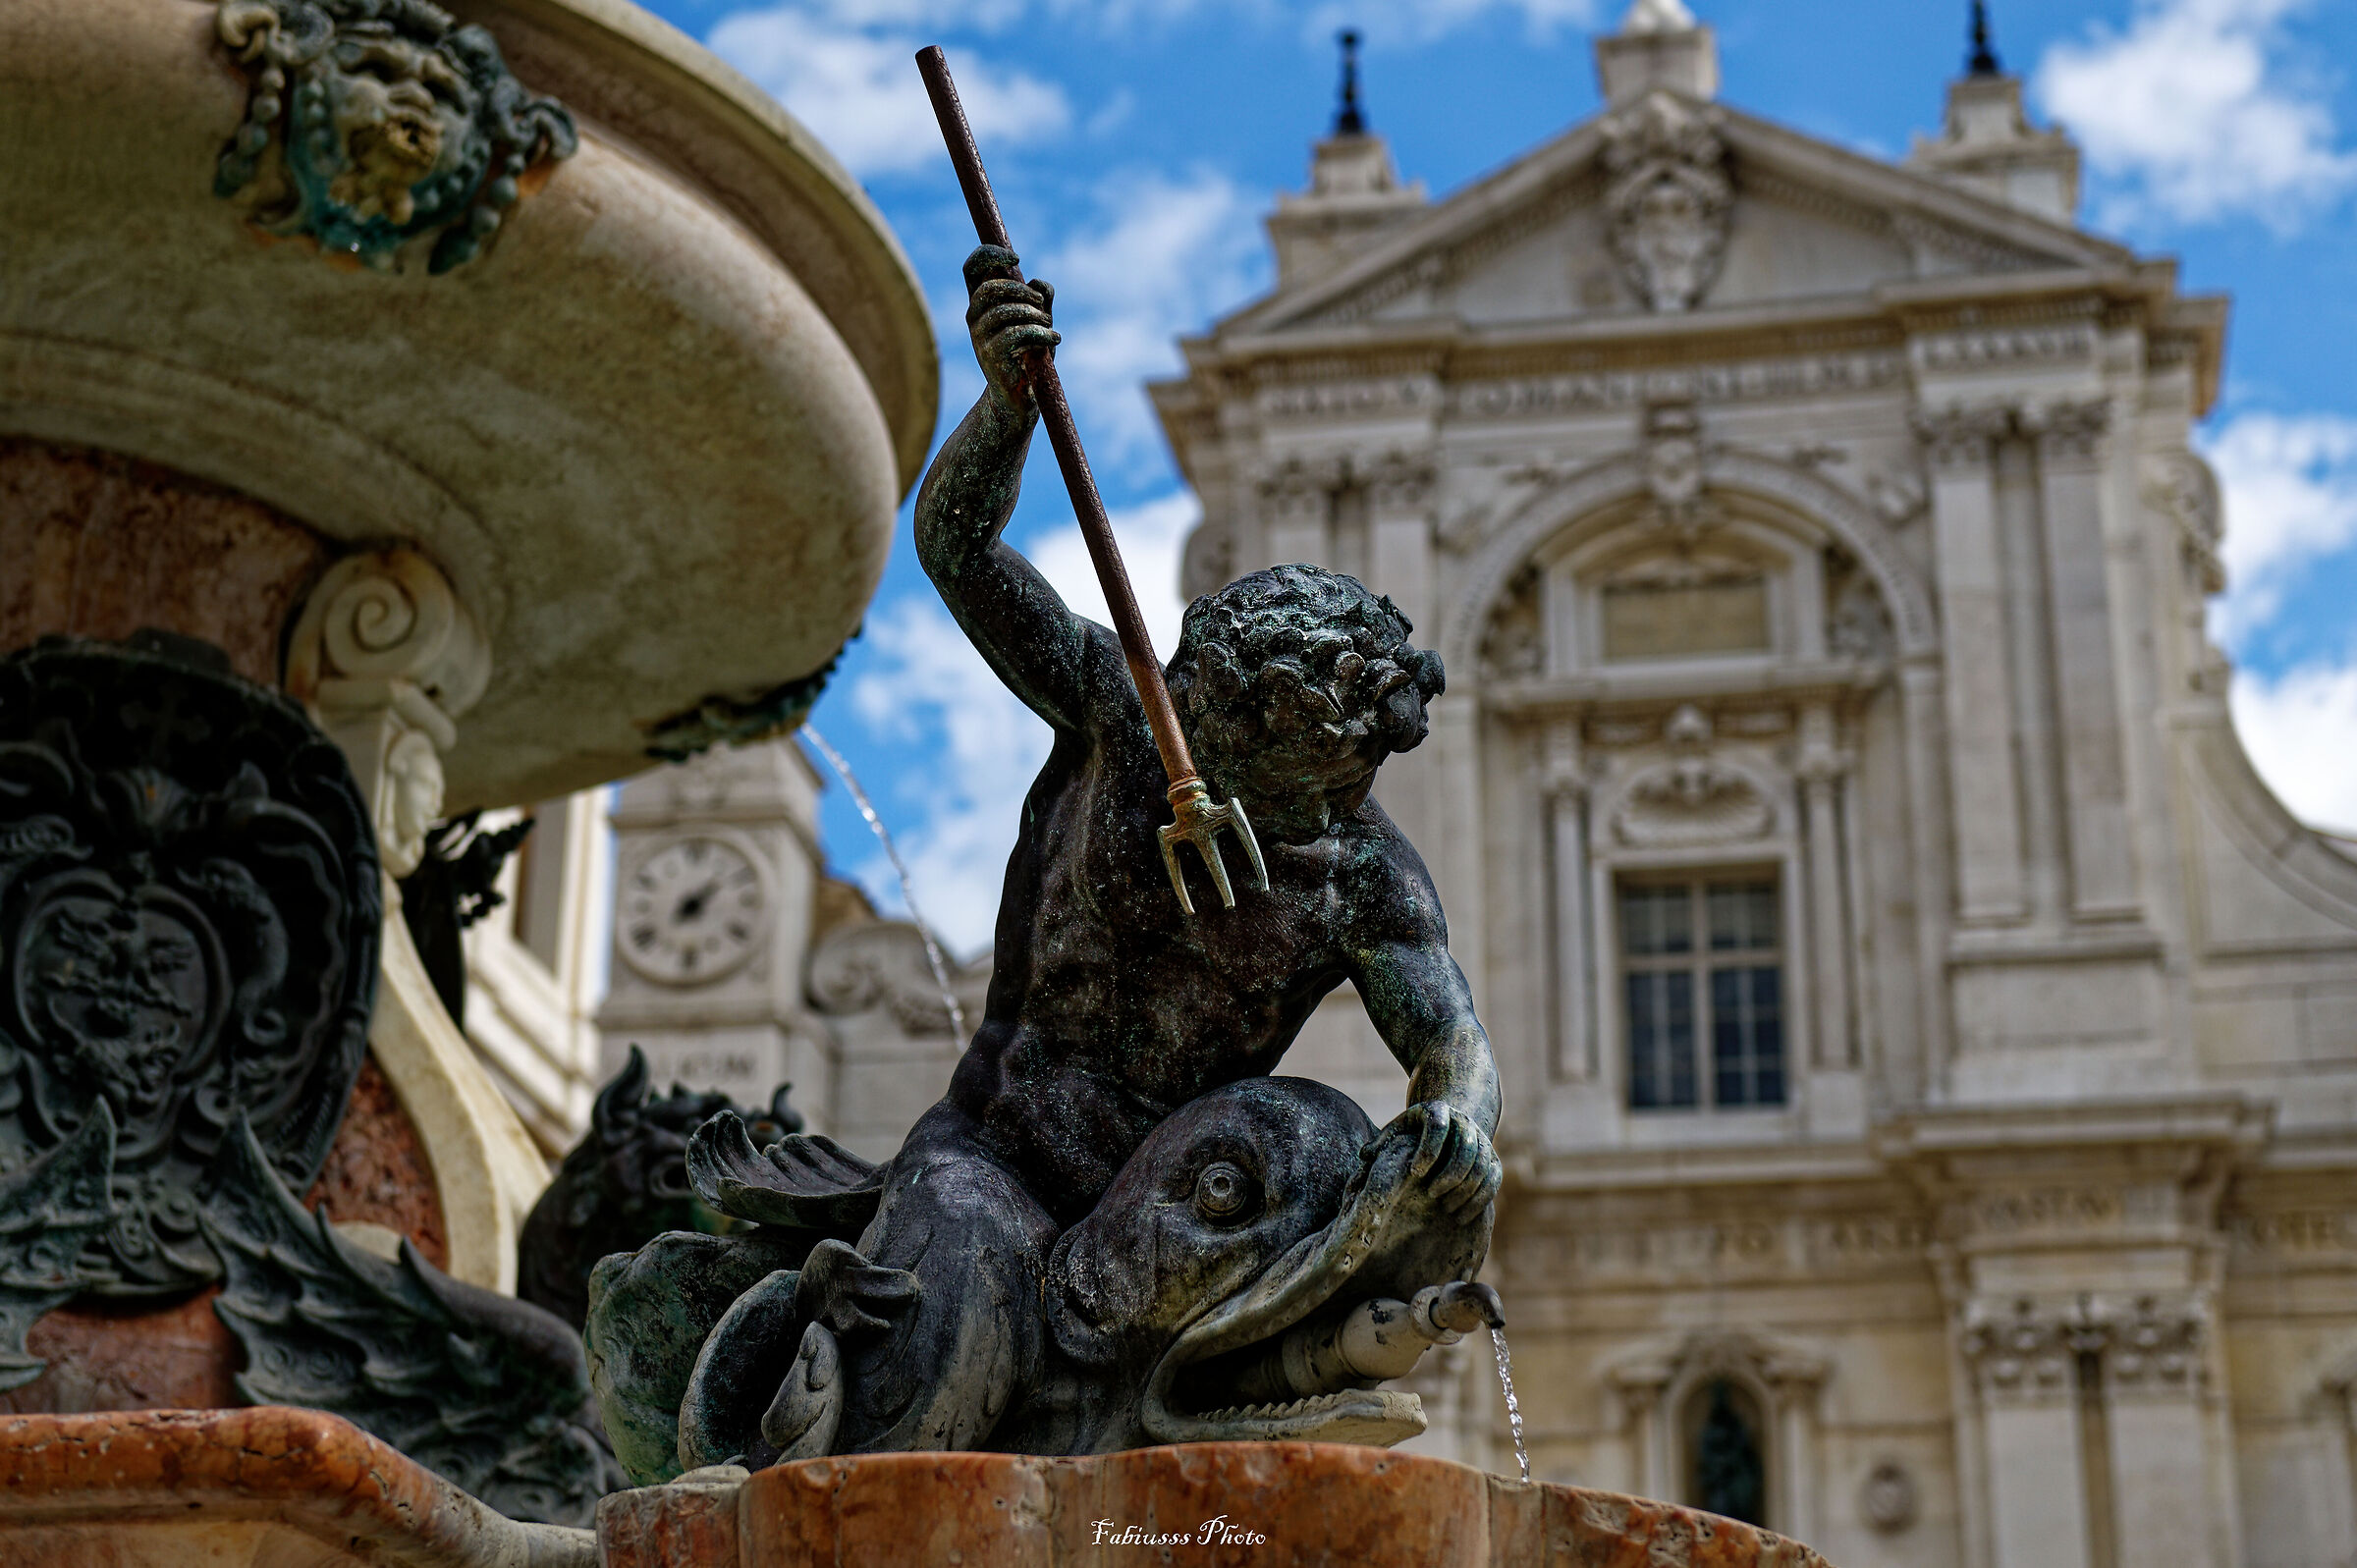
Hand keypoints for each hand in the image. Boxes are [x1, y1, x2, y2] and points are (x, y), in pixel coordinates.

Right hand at [963, 245, 1057, 417]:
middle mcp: (974, 318)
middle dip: (1022, 290)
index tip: (1016, 257)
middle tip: (1042, 304)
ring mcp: (979, 337)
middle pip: (990, 287)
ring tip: (1050, 329)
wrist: (1020, 399)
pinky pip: (1017, 333)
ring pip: (1006, 310)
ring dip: (1036, 316)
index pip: (971, 268)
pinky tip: (1054, 341)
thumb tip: (1040, 284)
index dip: (989, 254)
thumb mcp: (1039, 322)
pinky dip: (1042, 334)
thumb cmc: (1029, 357)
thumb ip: (1041, 300)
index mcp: (982, 305)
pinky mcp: (991, 355)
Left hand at [1368, 1100, 1499, 1225]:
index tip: (1415, 1173)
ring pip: (1481, 1165)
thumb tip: (1364, 1156)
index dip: (1428, 1149)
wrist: (1450, 1123)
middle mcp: (1465, 1123)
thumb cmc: (1415, 1131)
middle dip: (1450, 1174)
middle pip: (1465, 1148)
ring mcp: (1482, 1140)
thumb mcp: (1398, 1130)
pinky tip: (1462, 1216)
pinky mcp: (1493, 1159)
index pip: (1438, 1127)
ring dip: (1465, 1190)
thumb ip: (1382, 1143)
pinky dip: (1480, 1198)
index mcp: (1438, 1111)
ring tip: (1446, 1209)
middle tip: (1432, 1195)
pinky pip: (1493, 1179)